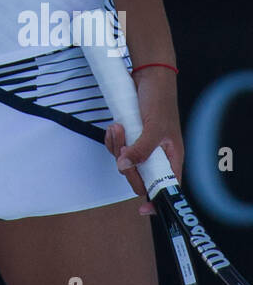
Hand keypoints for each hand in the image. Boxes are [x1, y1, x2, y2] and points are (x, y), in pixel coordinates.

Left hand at [104, 66, 183, 214]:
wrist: (149, 75)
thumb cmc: (159, 100)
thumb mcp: (153, 127)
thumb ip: (141, 149)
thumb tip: (125, 166)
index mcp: (172, 158)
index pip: (167, 188)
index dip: (156, 200)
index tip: (143, 209)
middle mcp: (158, 156)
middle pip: (139, 177)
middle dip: (127, 165)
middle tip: (122, 146)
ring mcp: (143, 146)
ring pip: (125, 162)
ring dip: (117, 147)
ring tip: (117, 128)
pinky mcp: (131, 136)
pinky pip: (118, 148)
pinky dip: (113, 140)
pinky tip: (114, 126)